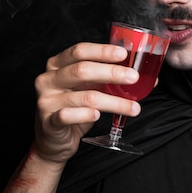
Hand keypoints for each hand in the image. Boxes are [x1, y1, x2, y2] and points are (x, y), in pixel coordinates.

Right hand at [32, 42, 141, 164]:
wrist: (55, 141)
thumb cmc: (74, 109)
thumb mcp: (89, 89)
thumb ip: (109, 80)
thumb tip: (145, 78)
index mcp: (57, 65)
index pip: (80, 51)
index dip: (102, 51)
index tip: (124, 54)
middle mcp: (48, 79)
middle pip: (82, 70)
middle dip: (112, 73)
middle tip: (133, 77)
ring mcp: (46, 100)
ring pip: (84, 96)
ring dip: (113, 102)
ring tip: (133, 107)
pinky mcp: (48, 121)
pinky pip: (68, 116)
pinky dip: (86, 115)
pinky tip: (98, 115)